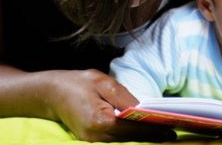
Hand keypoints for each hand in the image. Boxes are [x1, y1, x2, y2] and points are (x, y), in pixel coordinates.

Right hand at [47, 69, 175, 141]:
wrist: (49, 94)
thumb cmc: (76, 83)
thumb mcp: (102, 82)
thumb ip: (124, 97)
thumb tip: (142, 109)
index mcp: (99, 120)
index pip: (133, 128)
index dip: (153, 129)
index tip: (171, 129)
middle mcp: (96, 135)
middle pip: (130, 138)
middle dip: (151, 134)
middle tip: (173, 131)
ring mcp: (92, 140)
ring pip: (123, 140)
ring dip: (142, 135)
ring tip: (162, 130)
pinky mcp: (90, 139)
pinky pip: (115, 138)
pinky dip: (129, 134)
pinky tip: (142, 129)